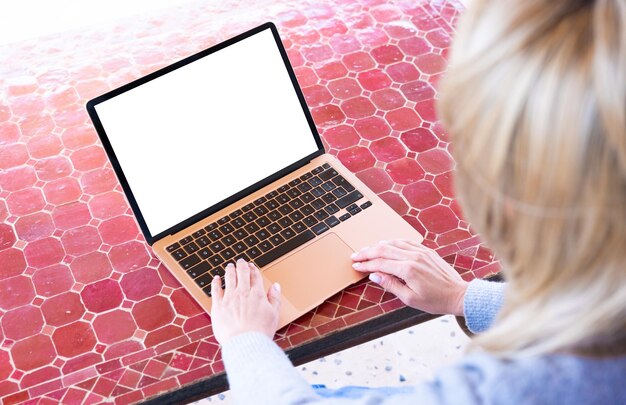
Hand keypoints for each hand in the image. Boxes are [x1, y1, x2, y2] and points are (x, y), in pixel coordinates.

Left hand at [210, 259, 280, 344]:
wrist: (245, 343)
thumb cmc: (260, 331)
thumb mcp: (274, 314)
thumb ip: (275, 298)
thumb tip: (276, 286)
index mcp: (257, 294)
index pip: (255, 276)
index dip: (253, 269)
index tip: (252, 266)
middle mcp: (243, 293)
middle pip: (242, 273)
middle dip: (241, 265)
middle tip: (240, 262)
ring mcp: (229, 298)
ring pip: (229, 277)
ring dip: (230, 270)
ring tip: (229, 266)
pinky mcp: (218, 305)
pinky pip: (215, 289)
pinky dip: (216, 281)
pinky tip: (216, 278)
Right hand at [351, 240, 467, 315]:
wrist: (458, 295)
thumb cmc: (435, 301)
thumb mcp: (410, 299)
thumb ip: (390, 285)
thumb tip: (374, 275)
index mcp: (408, 269)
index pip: (380, 263)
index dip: (365, 264)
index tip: (355, 265)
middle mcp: (413, 257)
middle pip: (383, 250)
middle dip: (367, 252)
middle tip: (355, 256)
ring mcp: (421, 251)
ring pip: (394, 243)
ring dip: (378, 246)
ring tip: (367, 250)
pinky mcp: (427, 250)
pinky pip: (406, 242)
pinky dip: (393, 242)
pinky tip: (387, 244)